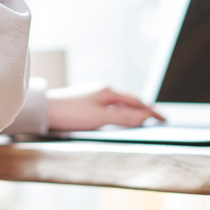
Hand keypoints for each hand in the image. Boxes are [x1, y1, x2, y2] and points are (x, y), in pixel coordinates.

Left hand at [45, 82, 164, 131]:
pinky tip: (120, 117)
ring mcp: (95, 95)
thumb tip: (145, 116)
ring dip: (133, 110)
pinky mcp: (87, 102)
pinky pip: (111, 106)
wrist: (46, 110)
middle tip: (158, 118)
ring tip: (143, 119)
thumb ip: (124, 116)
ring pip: (120, 103)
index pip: (137, 101)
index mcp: (109, 92)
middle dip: (144, 108)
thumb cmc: (72, 113)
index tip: (164, 119)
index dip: (151, 111)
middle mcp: (103, 90)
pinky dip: (121, 111)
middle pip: (130, 100)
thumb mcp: (101, 117)